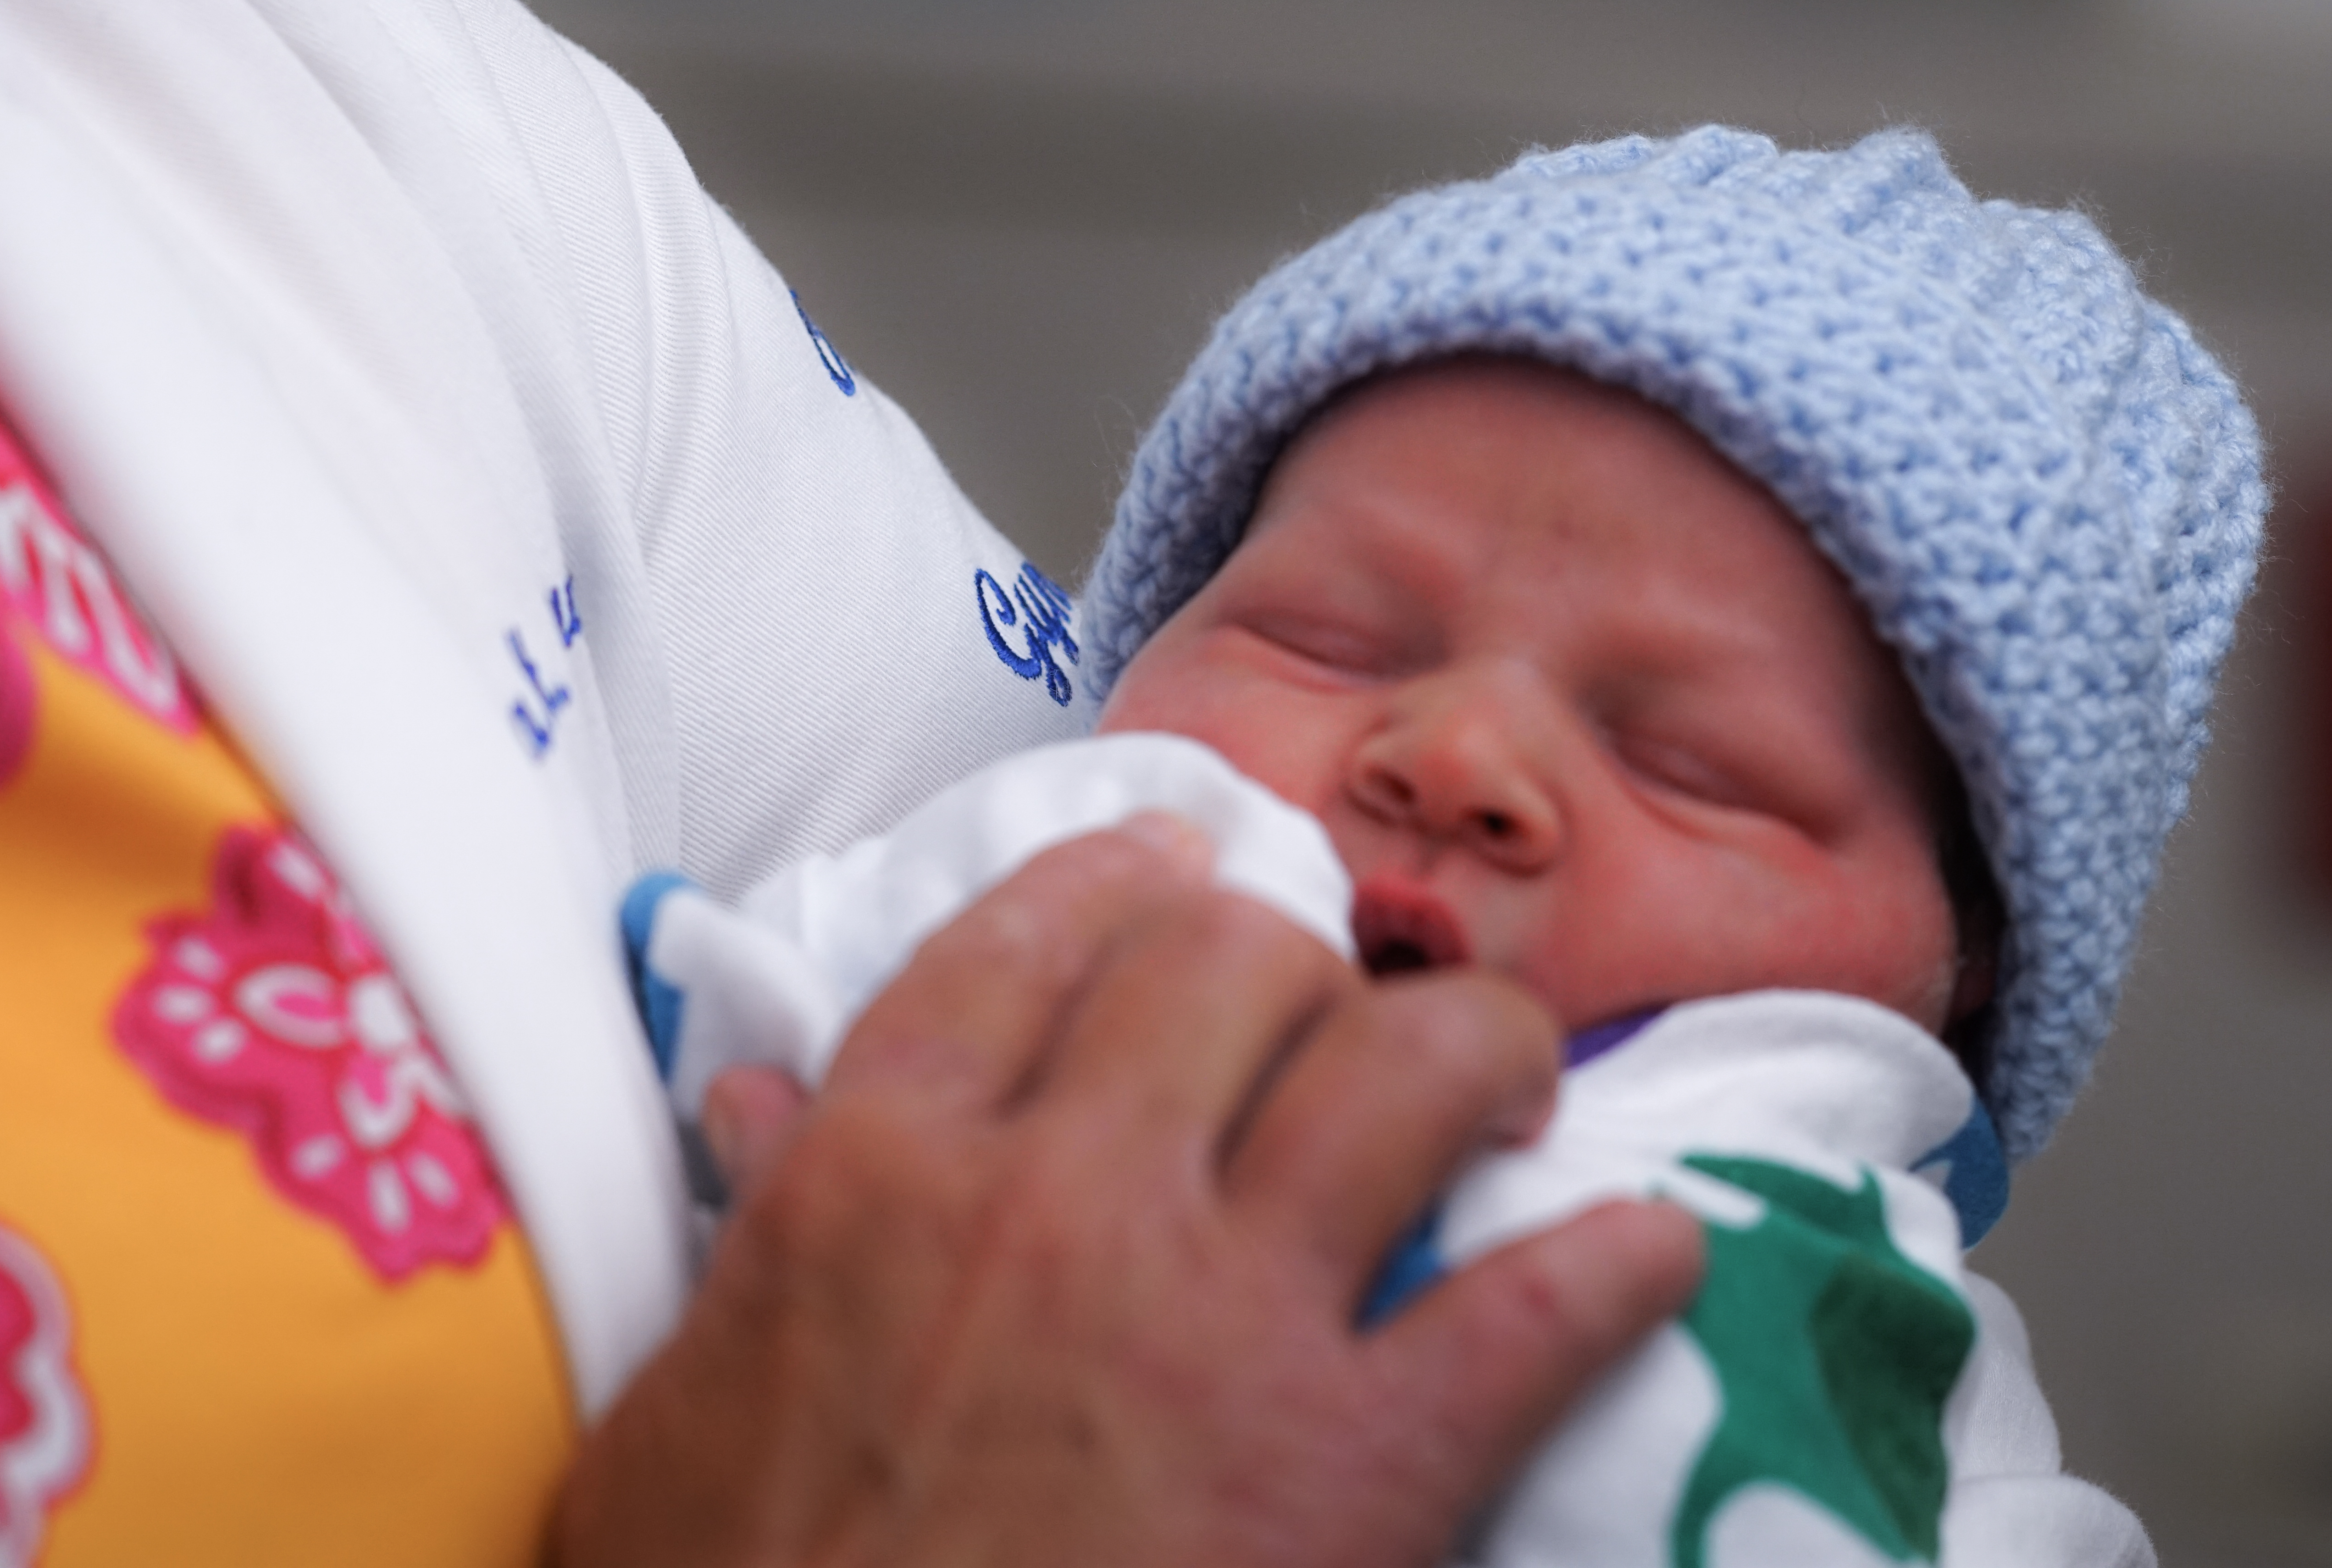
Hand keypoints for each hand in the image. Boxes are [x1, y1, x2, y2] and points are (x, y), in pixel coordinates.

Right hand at [549, 815, 1704, 1567]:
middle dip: (1304, 960)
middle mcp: (1063, 1193)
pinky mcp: (1354, 1464)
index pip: (1033, 940)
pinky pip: (1531, 1313)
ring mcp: (1220, 1318)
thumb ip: (754, 1233)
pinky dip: (1613, 1269)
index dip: (1132, 880)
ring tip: (1510, 1079)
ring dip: (1480, 1051)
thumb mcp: (684, 1406)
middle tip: (1341, 1003)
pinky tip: (1647, 1254)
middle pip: (1233, 965)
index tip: (1188, 866)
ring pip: (1404, 1074)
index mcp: (884, 1169)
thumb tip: (760, 1107)